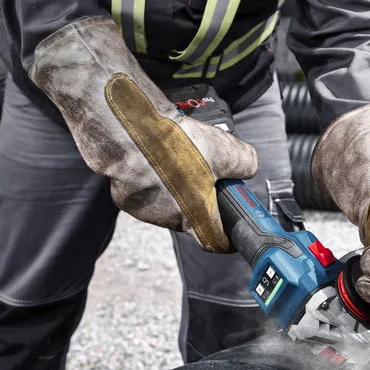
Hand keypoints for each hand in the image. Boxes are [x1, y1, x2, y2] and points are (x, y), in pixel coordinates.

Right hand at [29, 16, 256, 251]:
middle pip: (192, 215)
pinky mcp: (123, 194)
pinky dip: (151, 174)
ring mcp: (143, 208)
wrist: (124, 127)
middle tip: (205, 168)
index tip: (233, 228)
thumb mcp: (226, 149)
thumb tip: (247, 167)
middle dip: (201, 195)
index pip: (217, 242)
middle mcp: (168, 219)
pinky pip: (145, 188)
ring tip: (177, 153)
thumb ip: (245, 163)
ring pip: (167, 200)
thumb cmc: (173, 144)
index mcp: (195, 217)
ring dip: (175, 183)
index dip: (228, 235)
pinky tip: (155, 152)